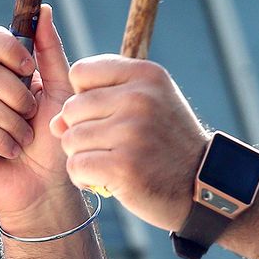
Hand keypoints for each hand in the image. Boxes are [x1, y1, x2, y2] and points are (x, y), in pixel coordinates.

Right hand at [0, 5, 84, 233]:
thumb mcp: (61, 91)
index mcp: (3, 71)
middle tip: (31, 116)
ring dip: (13, 123)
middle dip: (17, 96)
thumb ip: (51, 52)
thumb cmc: (55, 138)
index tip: (28, 68)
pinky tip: (10, 151)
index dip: (5, 48)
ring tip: (24, 139)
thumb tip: (44, 10)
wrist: (48, 185)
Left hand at [52, 55, 211, 231]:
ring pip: (69, 139)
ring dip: (82, 156)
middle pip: (71, 108)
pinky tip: (105, 180)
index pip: (81, 72)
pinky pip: (76, 166)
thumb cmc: (167, 142)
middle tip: (106, 146)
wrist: (203, 186)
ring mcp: (132, 133)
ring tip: (109, 163)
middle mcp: (140, 98)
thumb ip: (101, 100)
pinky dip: (84, 178)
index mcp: (146, 75)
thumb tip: (54, 122)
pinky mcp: (123, 167)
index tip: (104, 115)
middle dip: (79, 130)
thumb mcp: (149, 103)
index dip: (83, 96)